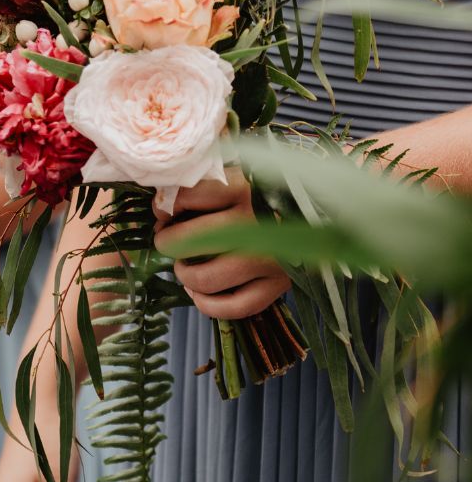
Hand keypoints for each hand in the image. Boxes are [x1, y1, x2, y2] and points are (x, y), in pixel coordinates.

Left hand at [153, 170, 289, 318]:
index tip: (163, 213)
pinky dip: (207, 304)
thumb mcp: (234, 174)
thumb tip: (161, 209)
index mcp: (242, 187)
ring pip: (206, 279)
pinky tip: (198, 292)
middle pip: (188, 241)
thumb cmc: (263, 190)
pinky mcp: (280, 285)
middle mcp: (256, 223)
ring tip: (185, 266)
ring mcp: (270, 257)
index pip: (185, 198)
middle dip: (168, 243)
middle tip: (168, 241)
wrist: (320, 209)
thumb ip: (199, 186)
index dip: (164, 208)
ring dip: (185, 275)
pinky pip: (234, 307)